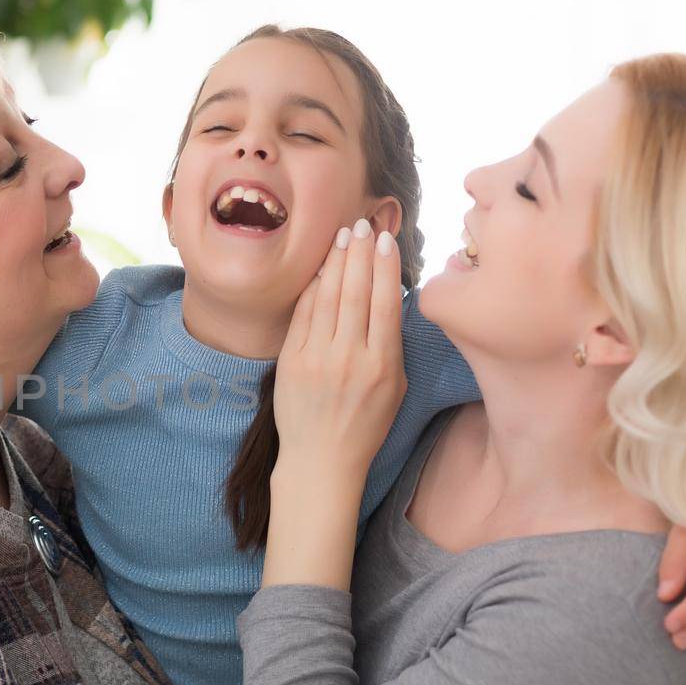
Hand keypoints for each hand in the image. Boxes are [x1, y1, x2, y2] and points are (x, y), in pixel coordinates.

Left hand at [271, 219, 406, 481]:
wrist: (320, 460)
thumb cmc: (365, 424)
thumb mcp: (394, 387)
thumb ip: (391, 344)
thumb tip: (387, 297)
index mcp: (382, 366)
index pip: (384, 304)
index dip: (385, 267)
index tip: (385, 240)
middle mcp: (350, 359)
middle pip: (355, 293)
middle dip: (359, 254)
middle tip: (362, 224)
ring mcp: (317, 359)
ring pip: (327, 299)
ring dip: (335, 263)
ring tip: (342, 236)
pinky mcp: (291, 361)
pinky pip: (302, 315)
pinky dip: (311, 288)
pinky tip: (319, 267)